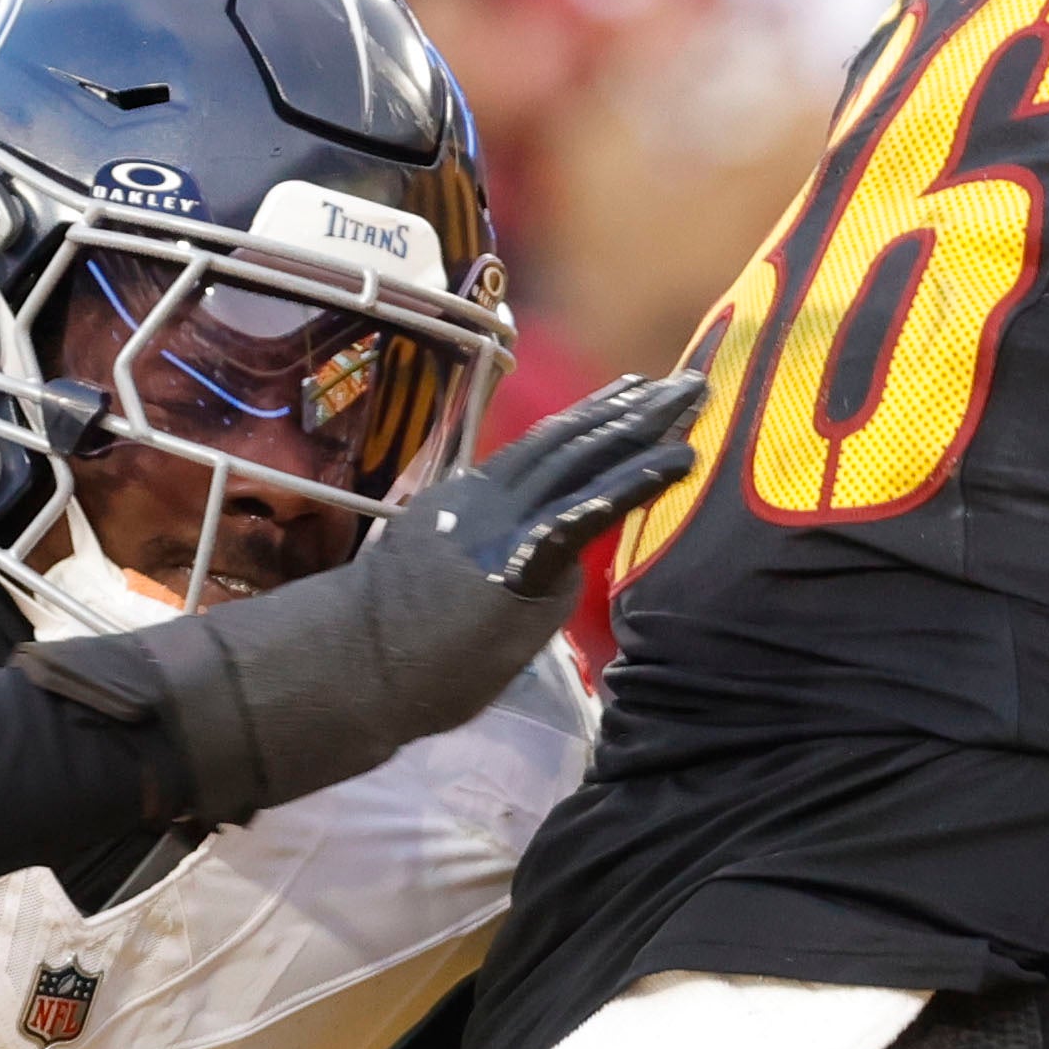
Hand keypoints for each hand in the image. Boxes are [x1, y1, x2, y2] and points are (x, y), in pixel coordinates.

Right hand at [30, 361, 716, 822]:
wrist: (354, 669)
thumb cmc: (391, 648)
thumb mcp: (445, 587)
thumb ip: (496, 569)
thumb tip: (544, 581)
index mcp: (471, 502)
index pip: (544, 452)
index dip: (593, 421)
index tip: (634, 394)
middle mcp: (490, 498)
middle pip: (572, 442)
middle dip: (634, 409)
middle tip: (687, 380)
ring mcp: (504, 523)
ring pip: (586, 460)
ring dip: (648, 428)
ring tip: (694, 397)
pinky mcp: (518, 557)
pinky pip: (590, 511)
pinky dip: (638, 481)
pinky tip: (678, 459)